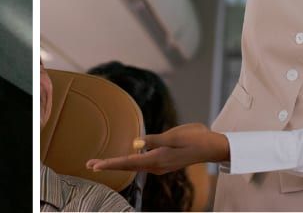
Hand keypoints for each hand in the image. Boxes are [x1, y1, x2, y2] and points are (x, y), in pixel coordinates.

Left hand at [85, 123, 229, 174]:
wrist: (212, 146)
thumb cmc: (195, 138)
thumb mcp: (174, 136)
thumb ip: (154, 140)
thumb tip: (135, 143)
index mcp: (157, 159)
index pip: (128, 162)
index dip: (110, 163)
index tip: (95, 165)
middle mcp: (157, 165)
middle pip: (128, 166)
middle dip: (109, 165)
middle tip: (89, 165)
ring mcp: (160, 165)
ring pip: (134, 166)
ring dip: (117, 164)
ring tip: (101, 163)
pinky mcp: (164, 162)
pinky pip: (142, 163)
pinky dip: (129, 162)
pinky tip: (125, 159)